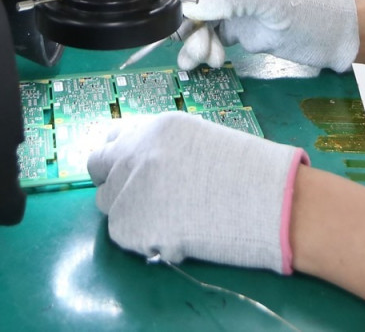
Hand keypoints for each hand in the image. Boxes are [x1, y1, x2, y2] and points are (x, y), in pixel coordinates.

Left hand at [88, 112, 307, 273]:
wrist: (266, 202)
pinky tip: (172, 233)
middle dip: (114, 180)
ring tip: (166, 216)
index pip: (112, 139)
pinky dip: (141, 236)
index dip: (122, 156)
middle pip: (98, 167)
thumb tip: (143, 162)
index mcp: (152, 128)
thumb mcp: (200, 139)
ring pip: (108, 202)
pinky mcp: (130, 227)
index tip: (133, 169)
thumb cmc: (245, 172)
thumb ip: (164, 147)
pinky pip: (123, 233)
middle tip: (142, 196)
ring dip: (128, 208)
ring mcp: (128, 190)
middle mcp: (133, 153)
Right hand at [175, 0, 358, 72]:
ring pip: (203, 25)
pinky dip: (207, 51)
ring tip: (208, 60)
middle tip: (197, 49)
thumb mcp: (272, 3)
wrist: (338, 39)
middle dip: (192, 27)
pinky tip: (212, 62)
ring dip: (198, 43)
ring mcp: (239, 11)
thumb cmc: (312, 12)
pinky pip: (214, 40)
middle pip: (198, 3)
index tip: (178, 17)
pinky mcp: (243, 33)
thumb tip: (195, 6)